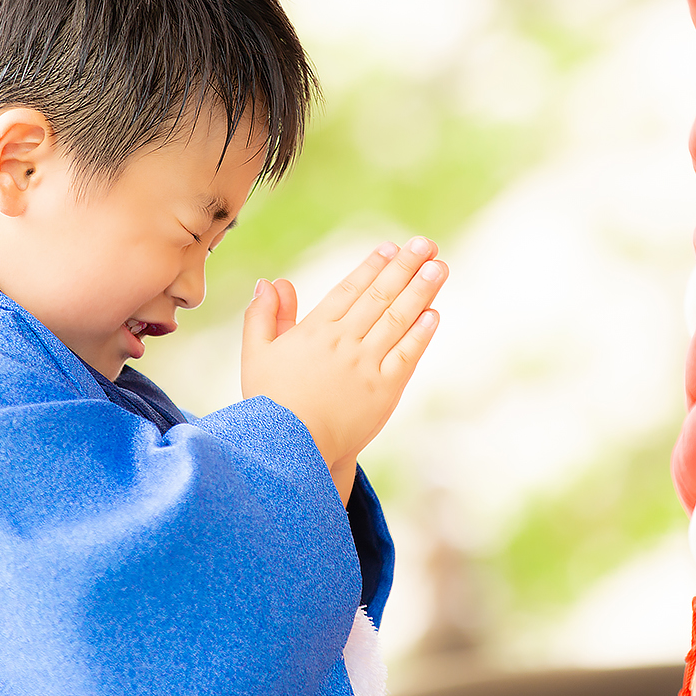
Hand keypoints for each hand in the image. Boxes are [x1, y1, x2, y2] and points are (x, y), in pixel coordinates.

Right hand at [241, 237, 446, 502]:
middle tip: (426, 244)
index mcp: (315, 331)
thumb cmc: (269, 403)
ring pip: (398, 320)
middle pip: (379, 297)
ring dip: (421, 292)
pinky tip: (433, 314)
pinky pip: (406, 356)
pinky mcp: (383, 391)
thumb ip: (263, 315)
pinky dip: (420, 334)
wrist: (287, 450)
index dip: (372, 267)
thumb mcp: (256, 354)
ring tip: (439, 268)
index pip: (349, 290)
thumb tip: (271, 281)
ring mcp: (366, 365)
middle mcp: (344, 343)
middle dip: (405, 267)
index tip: (391, 247)